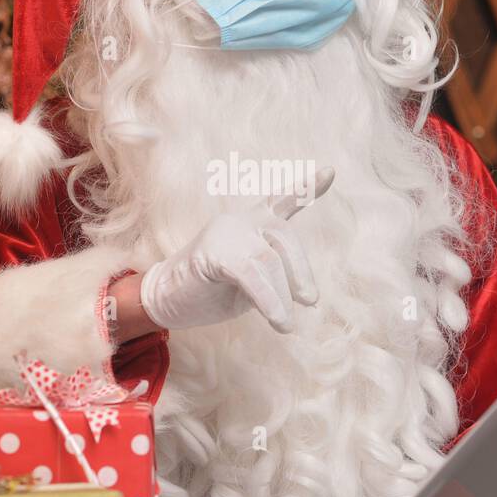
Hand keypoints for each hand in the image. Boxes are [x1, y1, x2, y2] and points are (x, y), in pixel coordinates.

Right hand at [139, 168, 334, 332]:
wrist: (166, 300)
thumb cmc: (211, 291)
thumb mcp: (253, 283)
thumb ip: (275, 276)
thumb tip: (300, 293)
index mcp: (252, 223)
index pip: (282, 200)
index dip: (306, 186)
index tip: (330, 172)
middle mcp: (241, 220)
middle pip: (285, 237)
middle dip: (300, 272)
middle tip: (310, 301)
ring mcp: (227, 232)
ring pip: (270, 260)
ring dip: (283, 296)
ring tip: (286, 324)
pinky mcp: (215, 251)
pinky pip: (253, 275)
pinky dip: (270, 300)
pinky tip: (279, 320)